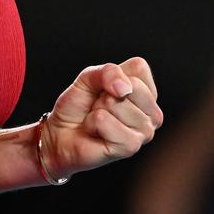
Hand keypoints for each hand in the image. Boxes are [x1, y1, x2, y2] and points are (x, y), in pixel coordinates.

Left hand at [41, 57, 163, 180]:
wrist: (60, 134)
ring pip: (117, 103)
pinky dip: (92, 123)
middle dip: (105, 93)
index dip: (113, 74)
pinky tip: (95, 132)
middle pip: (132, 85)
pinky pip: (105, 121)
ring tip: (98, 120)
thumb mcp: (89, 77)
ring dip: (98, 110)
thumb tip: (125, 88)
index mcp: (148, 91)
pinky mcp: (130, 147)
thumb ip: (108, 72)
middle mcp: (152, 113)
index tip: (105, 89)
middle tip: (99, 107)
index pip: (139, 67)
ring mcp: (144, 131)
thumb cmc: (79, 106)